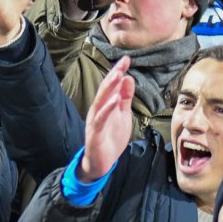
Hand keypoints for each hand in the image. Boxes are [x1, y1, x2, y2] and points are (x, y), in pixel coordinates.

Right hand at [78, 55, 133, 181]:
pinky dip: (108, 108)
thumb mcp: (123, 115)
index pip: (111, 86)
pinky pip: (100, 119)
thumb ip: (125, 99)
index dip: (118, 72)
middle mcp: (97, 110)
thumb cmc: (111, 138)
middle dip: (113, 75)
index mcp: (105, 105)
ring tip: (118, 75)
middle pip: (105, 90)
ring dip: (109, 88)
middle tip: (122, 62)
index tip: (127, 59)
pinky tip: (115, 100)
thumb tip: (128, 79)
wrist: (101, 162)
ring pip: (101, 101)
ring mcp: (95, 121)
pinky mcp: (94, 133)